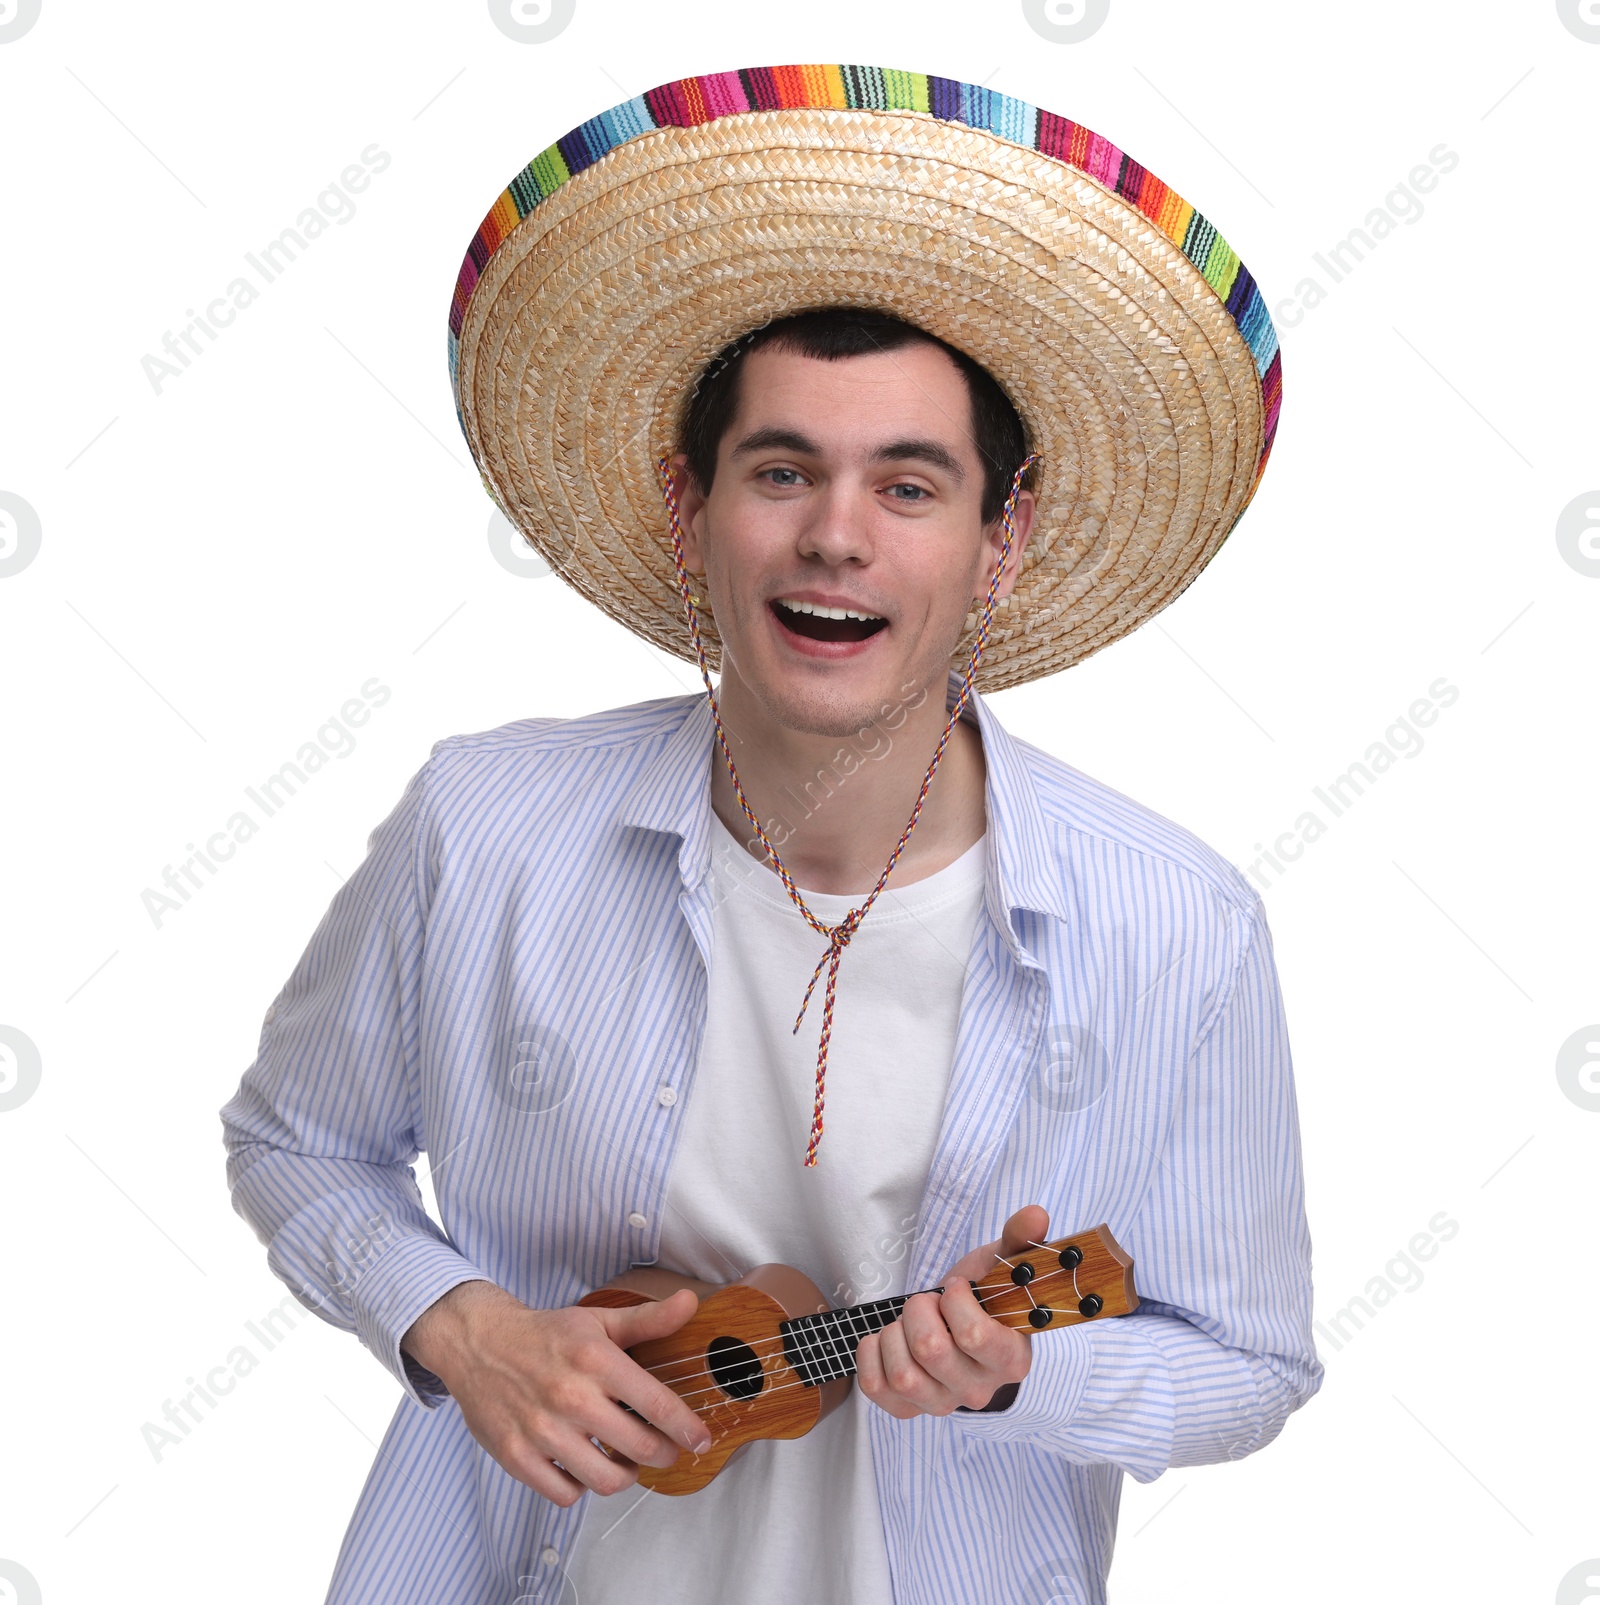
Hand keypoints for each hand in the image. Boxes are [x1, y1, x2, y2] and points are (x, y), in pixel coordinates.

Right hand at [401, 1280, 711, 1506]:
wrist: (479, 1343)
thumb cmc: (545, 1334)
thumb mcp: (598, 1320)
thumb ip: (648, 1319)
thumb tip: (689, 1303)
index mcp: (596, 1360)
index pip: (657, 1404)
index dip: (687, 1429)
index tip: (702, 1440)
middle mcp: (571, 1397)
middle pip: (639, 1448)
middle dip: (663, 1454)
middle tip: (665, 1450)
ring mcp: (542, 1430)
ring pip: (605, 1479)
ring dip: (625, 1475)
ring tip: (625, 1461)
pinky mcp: (516, 1456)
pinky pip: (565, 1494)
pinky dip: (581, 1487)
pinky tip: (583, 1466)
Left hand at [855, 1204, 1047, 1418]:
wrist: (959, 1328)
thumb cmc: (982, 1297)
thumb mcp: (1001, 1266)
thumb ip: (1019, 1241)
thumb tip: (1036, 1214)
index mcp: (1011, 1359)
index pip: (973, 1335)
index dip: (955, 1301)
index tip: (955, 1287)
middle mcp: (980, 1390)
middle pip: (931, 1350)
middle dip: (919, 1310)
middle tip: (928, 1302)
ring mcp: (943, 1404)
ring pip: (903, 1375)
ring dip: (895, 1334)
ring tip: (908, 1322)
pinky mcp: (909, 1409)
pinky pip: (877, 1390)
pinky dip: (871, 1357)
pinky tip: (884, 1338)